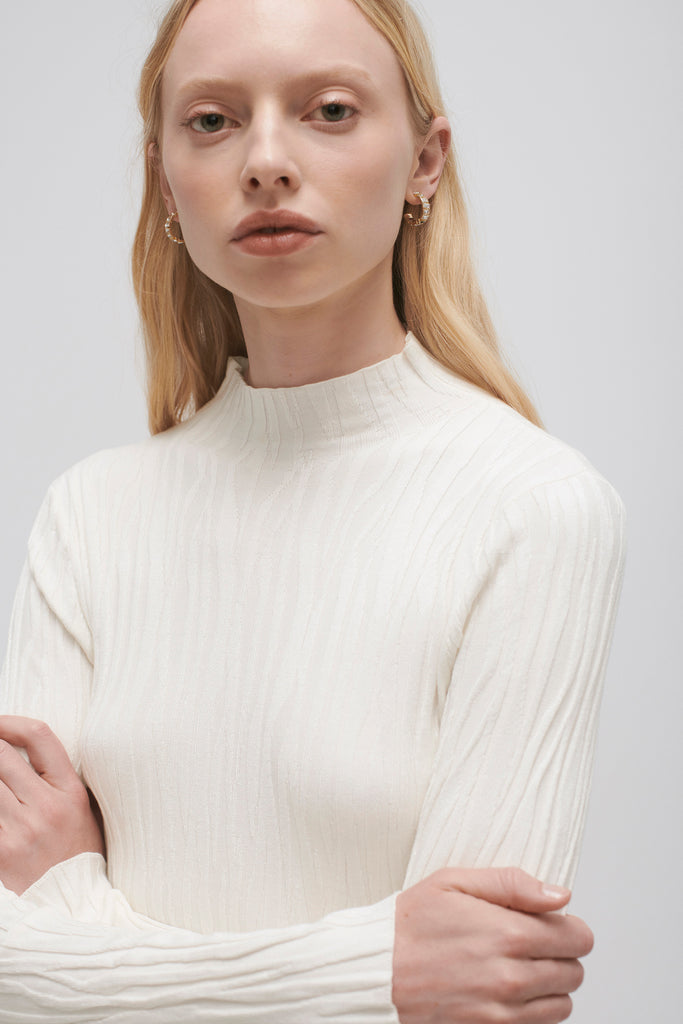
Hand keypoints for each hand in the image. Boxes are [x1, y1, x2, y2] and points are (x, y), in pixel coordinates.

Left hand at [0, 716, 104, 894]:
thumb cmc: (77, 856)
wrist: (74, 907)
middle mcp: (45, 808)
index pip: (39, 736)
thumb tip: (20, 750)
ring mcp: (19, 832)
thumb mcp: (82, 809)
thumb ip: (57, 779)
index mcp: (70, 792)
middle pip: (1, 755)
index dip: (10, 722)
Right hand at [393, 866, 592, 1023]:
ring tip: (520, 967)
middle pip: (574, 972)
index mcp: (507, 934)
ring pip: (562, 1005)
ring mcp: (502, 1012)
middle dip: (561, 955)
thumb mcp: (455, 881)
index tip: (554, 922)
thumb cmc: (411, 924)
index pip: (578, 938)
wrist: (376, 972)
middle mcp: (511, 978)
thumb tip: (561, 895)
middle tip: (533, 943)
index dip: (570, 926)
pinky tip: (508, 991)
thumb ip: (513, 883)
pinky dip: (532, 1011)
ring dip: (550, 986)